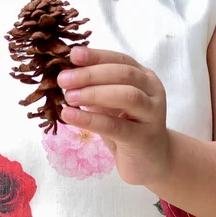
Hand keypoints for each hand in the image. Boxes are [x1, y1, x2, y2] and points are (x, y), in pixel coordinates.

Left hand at [57, 46, 169, 185]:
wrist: (151, 162)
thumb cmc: (127, 127)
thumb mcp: (110, 103)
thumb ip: (96, 87)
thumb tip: (66, 74)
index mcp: (144, 77)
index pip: (120, 59)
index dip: (96, 56)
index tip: (73, 54)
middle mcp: (152, 91)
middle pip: (124, 74)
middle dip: (91, 74)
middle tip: (64, 79)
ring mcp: (152, 115)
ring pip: (127, 96)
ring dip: (94, 93)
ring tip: (68, 97)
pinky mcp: (143, 139)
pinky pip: (116, 126)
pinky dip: (90, 119)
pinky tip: (70, 116)